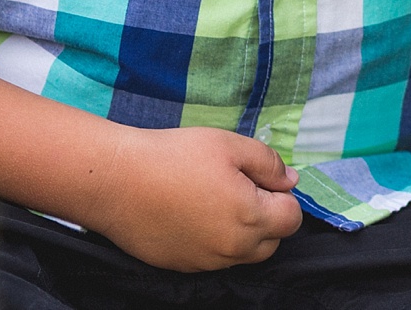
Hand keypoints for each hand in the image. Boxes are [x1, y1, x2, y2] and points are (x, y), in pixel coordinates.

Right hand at [86, 125, 304, 271]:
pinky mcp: (182, 266)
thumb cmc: (176, 157)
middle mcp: (232, 249)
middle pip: (272, 242)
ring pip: (242, 254)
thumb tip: (290, 181)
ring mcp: (206, 262)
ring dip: (242, 232)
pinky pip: (212, 259)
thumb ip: (268, 164)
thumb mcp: (230, 145)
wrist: (118, 181)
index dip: (282, 195)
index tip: (259, 178)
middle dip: (267, 218)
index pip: (292, 219)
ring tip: (214, 200)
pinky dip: (213, 241)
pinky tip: (192, 214)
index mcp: (251, 218)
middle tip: (240, 188)